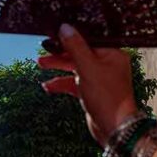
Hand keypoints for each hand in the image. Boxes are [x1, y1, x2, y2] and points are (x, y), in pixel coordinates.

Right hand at [38, 24, 138, 145]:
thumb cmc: (107, 97)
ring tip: (40, 64)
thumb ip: (75, 47)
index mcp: (112, 53)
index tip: (54, 33)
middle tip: (43, 50)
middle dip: (61, 53)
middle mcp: (107, 63)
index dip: (71, 36)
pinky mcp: (92, 91)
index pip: (89, 39)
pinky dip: (61, 83)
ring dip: (58, 66)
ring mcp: (100, 78)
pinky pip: (74, 83)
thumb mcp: (88, 68)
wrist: (115, 129)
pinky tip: (47, 86)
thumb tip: (64, 27)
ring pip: (75, 67)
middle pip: (80, 52)